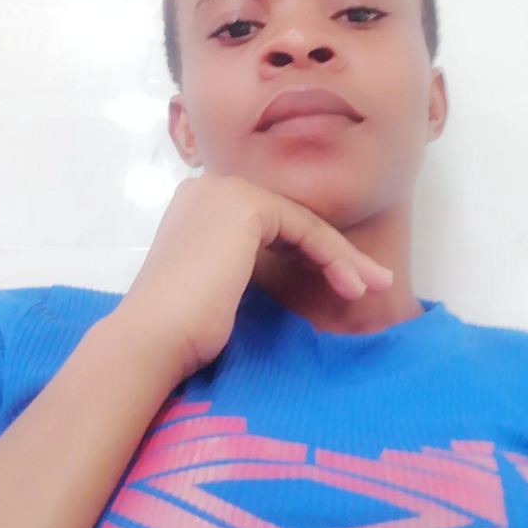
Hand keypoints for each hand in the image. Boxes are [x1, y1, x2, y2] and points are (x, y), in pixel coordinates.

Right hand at [123, 172, 393, 381]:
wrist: (152, 339)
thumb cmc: (181, 332)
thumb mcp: (220, 290)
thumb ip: (243, 267)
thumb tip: (292, 274)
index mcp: (199, 207)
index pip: (270, 224)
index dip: (314, 253)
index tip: (347, 285)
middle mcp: (209, 189)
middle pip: (290, 218)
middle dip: (336, 252)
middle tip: (375, 282)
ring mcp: (225, 192)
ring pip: (302, 223)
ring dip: (343, 257)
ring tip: (373, 288)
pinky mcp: (244, 205)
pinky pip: (305, 229)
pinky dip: (333, 257)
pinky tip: (351, 285)